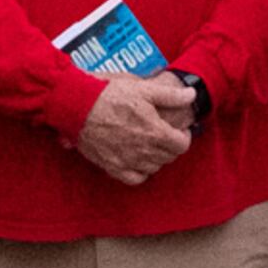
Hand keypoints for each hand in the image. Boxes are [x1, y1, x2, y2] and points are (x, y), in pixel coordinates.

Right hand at [74, 73, 198, 185]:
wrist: (76, 106)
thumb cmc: (108, 94)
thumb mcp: (143, 88)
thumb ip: (170, 95)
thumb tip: (191, 96)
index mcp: (155, 132)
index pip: (182, 145)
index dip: (184, 136)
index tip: (178, 129)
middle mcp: (143, 151)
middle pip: (169, 157)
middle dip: (171, 146)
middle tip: (165, 134)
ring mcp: (127, 161)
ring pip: (154, 168)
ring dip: (157, 158)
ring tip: (151, 145)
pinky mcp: (112, 166)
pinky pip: (135, 178)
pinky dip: (141, 172)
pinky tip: (138, 160)